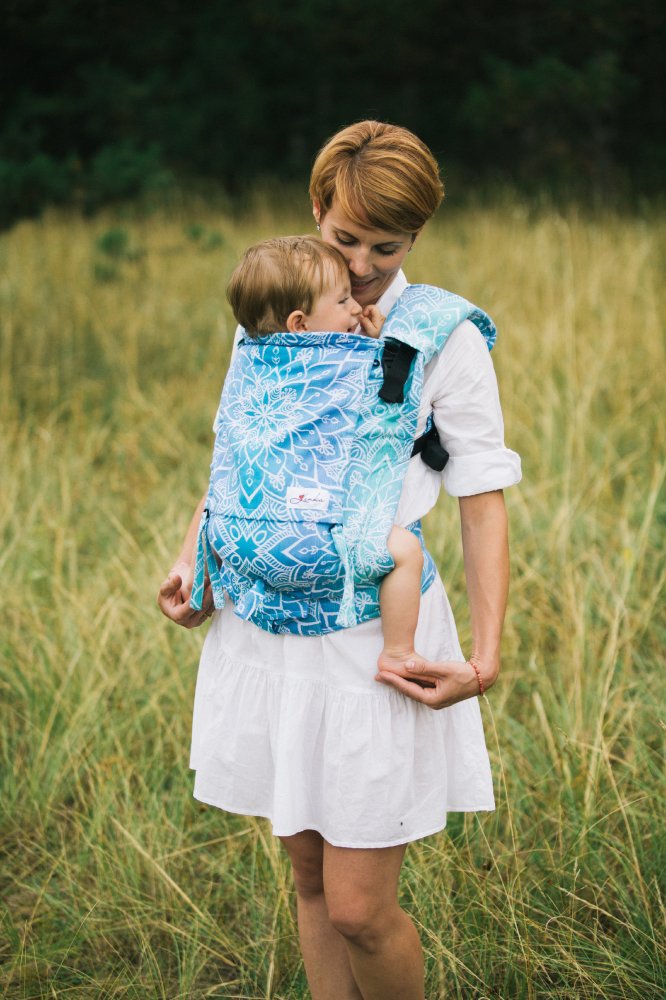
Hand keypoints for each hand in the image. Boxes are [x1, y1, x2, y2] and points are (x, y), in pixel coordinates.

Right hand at [157, 560, 213, 628]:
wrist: (176, 596)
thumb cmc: (168, 592)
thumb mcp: (165, 587)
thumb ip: (170, 584)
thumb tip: (177, 578)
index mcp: (176, 616)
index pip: (188, 609)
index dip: (195, 597)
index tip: (201, 583)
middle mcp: (188, 621)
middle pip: (201, 608)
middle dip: (206, 593)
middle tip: (209, 579)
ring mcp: (198, 620)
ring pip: (210, 607)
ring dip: (212, 593)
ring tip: (212, 580)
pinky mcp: (206, 616)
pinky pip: (213, 607)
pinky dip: (215, 596)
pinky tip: (215, 585)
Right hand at [358, 304, 384, 337]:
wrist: (384, 345)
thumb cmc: (377, 338)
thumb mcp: (371, 331)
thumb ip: (365, 322)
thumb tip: (361, 316)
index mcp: (379, 318)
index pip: (373, 307)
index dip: (366, 310)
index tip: (363, 317)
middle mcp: (381, 317)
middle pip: (370, 311)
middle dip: (364, 317)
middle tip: (363, 325)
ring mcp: (380, 320)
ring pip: (370, 316)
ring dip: (365, 321)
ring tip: (365, 329)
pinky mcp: (378, 323)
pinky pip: (371, 320)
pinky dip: (368, 323)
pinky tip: (367, 330)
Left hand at [375, 656, 496, 708]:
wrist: (480, 677)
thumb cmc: (463, 674)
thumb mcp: (443, 669)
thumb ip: (425, 668)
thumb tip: (407, 667)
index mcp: (433, 699)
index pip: (408, 689)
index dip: (394, 681)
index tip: (381, 675)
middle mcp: (432, 702)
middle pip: (408, 692)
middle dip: (393, 683)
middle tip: (377, 676)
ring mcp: (435, 699)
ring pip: (413, 690)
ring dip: (400, 683)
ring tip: (385, 677)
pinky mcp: (438, 694)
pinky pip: (420, 688)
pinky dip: (410, 683)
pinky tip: (402, 678)